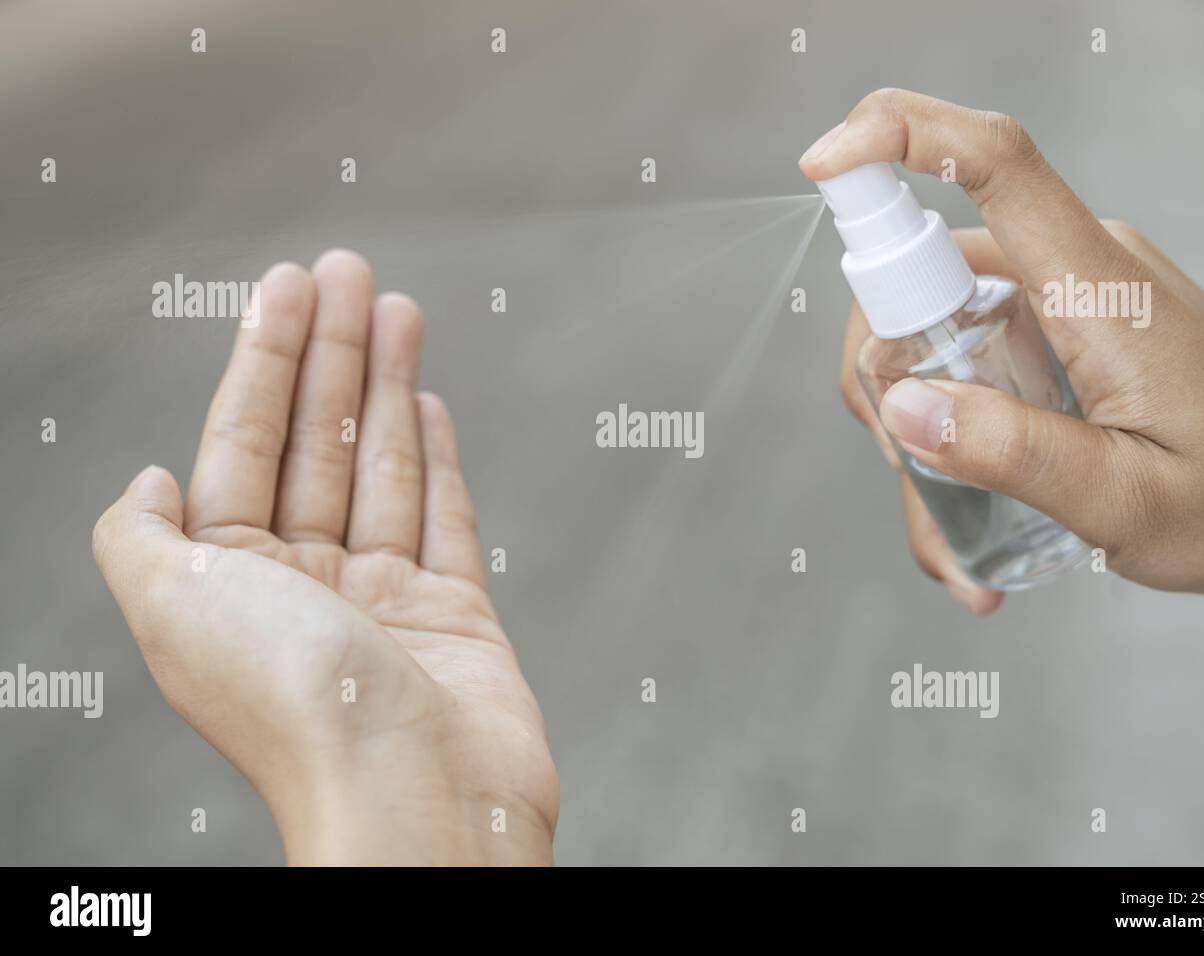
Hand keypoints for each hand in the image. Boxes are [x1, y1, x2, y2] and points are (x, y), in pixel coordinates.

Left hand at [92, 251, 557, 863]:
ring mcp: (383, 598)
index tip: (293, 284)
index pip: (244, 441)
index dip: (265, 356)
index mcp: (229, 581)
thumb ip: (140, 536)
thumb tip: (146, 478)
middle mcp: (303, 585)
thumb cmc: (296, 706)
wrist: (414, 794)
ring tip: (398, 308)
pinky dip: (435, 460)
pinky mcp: (454, 615)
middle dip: (331, 350)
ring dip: (387, 384)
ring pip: (381, 466)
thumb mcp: (174, 607)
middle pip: (316, 440)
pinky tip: (428, 405)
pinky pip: (442, 518)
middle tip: (351, 269)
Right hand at [801, 89, 1203, 608]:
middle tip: (909, 476)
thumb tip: (904, 405)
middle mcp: (1080, 268)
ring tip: (953, 531)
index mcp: (1099, 286)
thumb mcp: (1128, 504)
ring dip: (923, 422)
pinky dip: (956, 422)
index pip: (994, 160)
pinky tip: (974, 507)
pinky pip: (975, 349)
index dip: (897, 135)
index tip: (821, 163)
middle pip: (926, 269)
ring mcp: (1071, 294)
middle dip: (888, 373)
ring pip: (940, 325)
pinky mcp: (1068, 324)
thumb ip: (1015, 453)